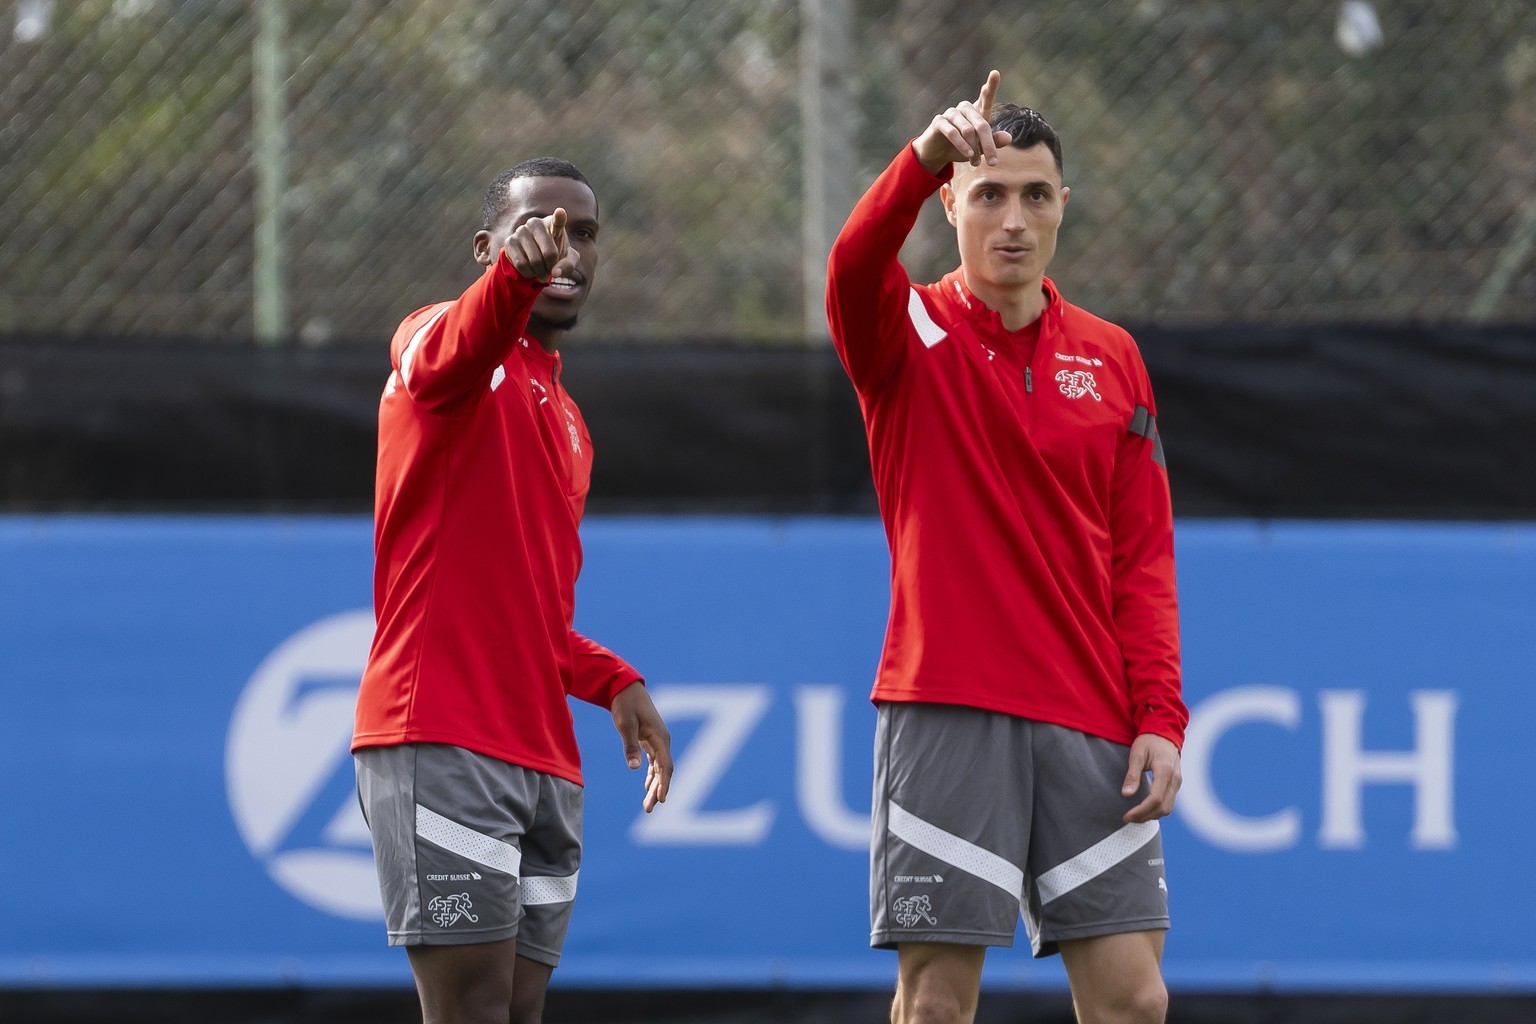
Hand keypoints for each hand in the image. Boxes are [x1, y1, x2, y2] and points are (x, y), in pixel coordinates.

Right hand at [502, 207, 576, 281]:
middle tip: (550, 268)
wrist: (535, 257)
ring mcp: (521, 230)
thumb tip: (555, 272)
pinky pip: (521, 264)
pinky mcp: (509, 241)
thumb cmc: (556, 254)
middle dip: (551, 267)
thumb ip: (568, 265)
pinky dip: (529, 273)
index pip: (557, 220)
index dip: (559, 217)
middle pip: (549, 254)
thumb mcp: (568, 260)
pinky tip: (531, 270)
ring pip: (534, 261)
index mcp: (553, 223)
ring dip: (540, 272)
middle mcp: (535, 223)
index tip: (560, 212)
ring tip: (541, 269)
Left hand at [610, 682, 672, 812]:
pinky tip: (646, 787)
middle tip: (649, 809)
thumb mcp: (624, 725)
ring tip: (647, 805)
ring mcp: (658, 740)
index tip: (661, 799)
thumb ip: (630, 746)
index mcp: (659, 737)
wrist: (626, 687)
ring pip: (660, 768)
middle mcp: (662, 740)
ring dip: (655, 786)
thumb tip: (634, 769)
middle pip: (664, 770)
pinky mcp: (651, 740)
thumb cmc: (625, 704)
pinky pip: (656, 762)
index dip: (664, 783)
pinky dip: (652, 775)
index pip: (666, 765)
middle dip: (658, 790)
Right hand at [913, 69, 1013, 174]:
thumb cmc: (961, 148)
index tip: (995, 73)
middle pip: (981, 123)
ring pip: (968, 129)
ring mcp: (951, 113)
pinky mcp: (938, 122)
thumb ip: (993, 142)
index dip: (991, 86)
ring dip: (973, 149)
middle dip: (988, 145)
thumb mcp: (979, 148)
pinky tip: (967, 154)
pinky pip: (952, 132)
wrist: (937, 155)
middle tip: (993, 162)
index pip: (986, 98)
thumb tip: (1008, 137)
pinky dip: (961, 145)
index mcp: (977, 112)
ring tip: (975, 163)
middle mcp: (964, 109)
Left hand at [1121, 733, 1181, 822]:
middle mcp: (1175, 779)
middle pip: (1163, 808)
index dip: (1141, 811)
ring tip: (1134, 816)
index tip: (1127, 816)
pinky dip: (1157, 810)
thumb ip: (1132, 775)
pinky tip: (1144, 809)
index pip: (1155, 799)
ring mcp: (1178, 783)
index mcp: (1165, 771)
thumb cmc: (1149, 741)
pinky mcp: (1176, 784)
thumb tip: (1126, 795)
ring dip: (1151, 816)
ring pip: (1167, 808)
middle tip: (1128, 818)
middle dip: (1145, 817)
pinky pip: (1169, 802)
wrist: (1165, 733)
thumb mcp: (1137, 754)